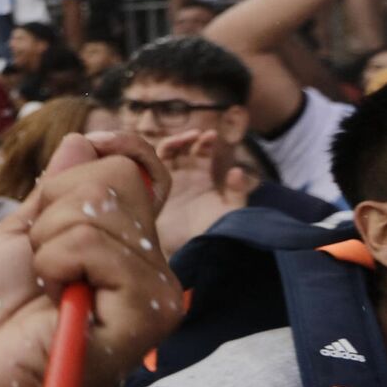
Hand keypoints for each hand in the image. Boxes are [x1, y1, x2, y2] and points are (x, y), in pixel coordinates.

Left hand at [0, 132, 181, 386]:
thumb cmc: (4, 315)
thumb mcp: (18, 236)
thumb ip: (54, 191)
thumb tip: (83, 141)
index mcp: (123, 238)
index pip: (142, 166)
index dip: (115, 148)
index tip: (83, 154)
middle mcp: (151, 258)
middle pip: (115, 175)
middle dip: (56, 207)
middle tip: (43, 259)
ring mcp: (157, 283)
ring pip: (97, 209)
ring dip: (49, 242)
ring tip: (48, 283)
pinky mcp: (149, 308)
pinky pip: (93, 245)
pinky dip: (55, 262)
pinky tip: (57, 296)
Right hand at [154, 130, 253, 255]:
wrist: (188, 250)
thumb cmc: (211, 233)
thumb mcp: (231, 213)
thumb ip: (237, 193)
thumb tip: (236, 171)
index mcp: (203, 179)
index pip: (203, 153)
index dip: (206, 142)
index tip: (210, 135)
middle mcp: (184, 177)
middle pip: (184, 149)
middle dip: (189, 138)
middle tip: (197, 136)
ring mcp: (166, 181)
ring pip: (166, 154)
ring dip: (174, 143)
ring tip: (183, 139)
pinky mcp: (151, 188)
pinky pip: (149, 166)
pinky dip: (153, 155)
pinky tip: (163, 151)